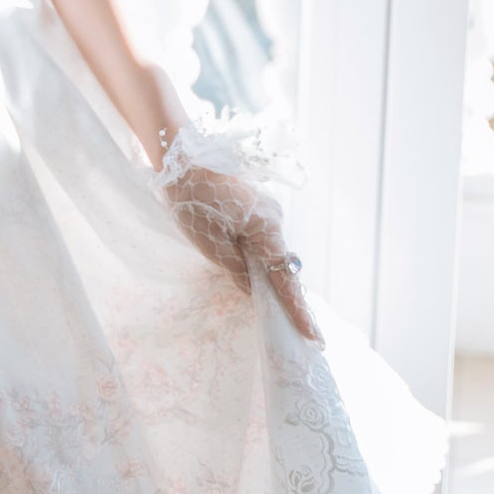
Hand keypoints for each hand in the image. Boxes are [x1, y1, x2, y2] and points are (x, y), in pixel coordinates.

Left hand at [159, 159, 323, 345]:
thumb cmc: (193, 200)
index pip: (285, 277)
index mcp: (267, 228)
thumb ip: (237, 270)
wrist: (182, 159)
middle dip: (287, 296)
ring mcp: (267, 211)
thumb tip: (252, 290)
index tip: (311, 335)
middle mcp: (274, 219)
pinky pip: (263, 240)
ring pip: (272, 252)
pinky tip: (255, 274)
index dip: (296, 309)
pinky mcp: (255, 207)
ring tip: (276, 307)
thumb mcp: (211, 244)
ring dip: (270, 276)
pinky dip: (260, 259)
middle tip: (302, 330)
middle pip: (282, 265)